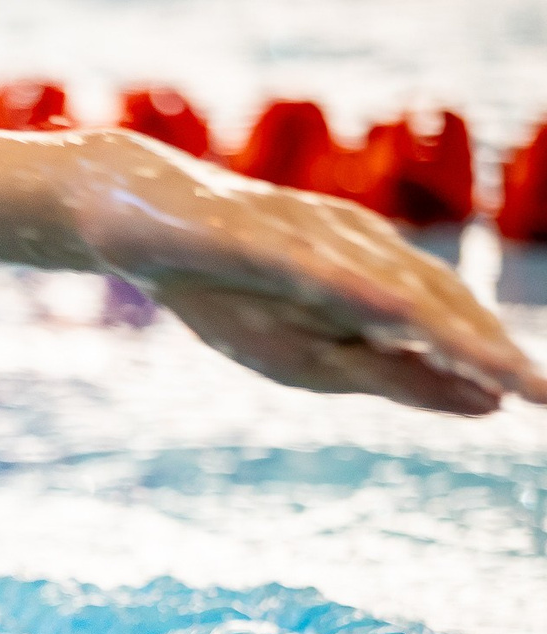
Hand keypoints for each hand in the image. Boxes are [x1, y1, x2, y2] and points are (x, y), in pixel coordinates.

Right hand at [69, 133, 546, 415]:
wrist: (140, 217)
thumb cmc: (222, 286)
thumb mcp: (300, 351)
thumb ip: (383, 369)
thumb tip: (482, 402)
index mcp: (370, 283)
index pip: (443, 325)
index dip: (488, 363)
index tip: (538, 400)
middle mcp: (356, 253)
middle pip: (433, 303)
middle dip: (483, 350)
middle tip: (537, 392)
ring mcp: (310, 240)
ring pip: (388, 287)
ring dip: (445, 327)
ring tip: (491, 366)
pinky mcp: (260, 237)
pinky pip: (316, 269)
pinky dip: (361, 295)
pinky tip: (395, 317)